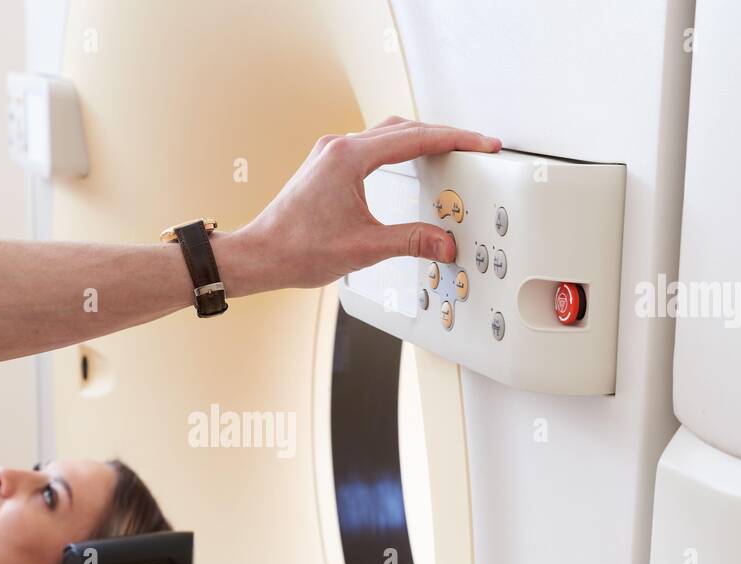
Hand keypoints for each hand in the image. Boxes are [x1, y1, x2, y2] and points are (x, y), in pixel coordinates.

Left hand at [217, 117, 500, 294]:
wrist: (259, 256)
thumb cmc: (295, 249)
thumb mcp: (364, 248)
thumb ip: (410, 242)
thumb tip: (443, 242)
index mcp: (349, 158)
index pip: (416, 138)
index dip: (455, 140)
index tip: (481, 144)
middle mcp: (338, 148)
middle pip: (404, 129)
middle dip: (444, 136)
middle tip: (475, 147)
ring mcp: (330, 154)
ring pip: (387, 134)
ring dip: (421, 139)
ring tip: (450, 151)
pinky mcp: (326, 165)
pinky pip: (372, 145)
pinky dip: (399, 149)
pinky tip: (410, 160)